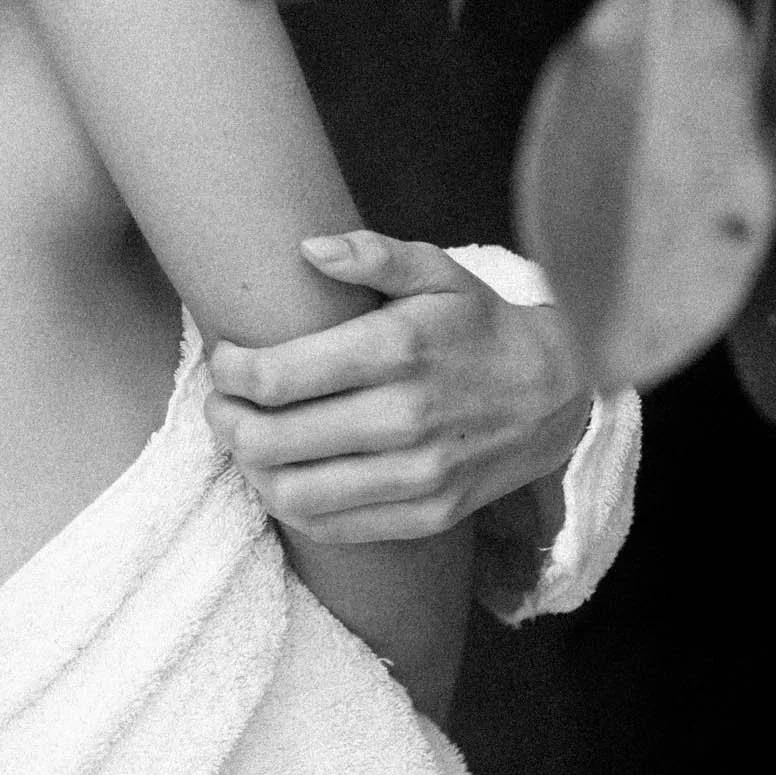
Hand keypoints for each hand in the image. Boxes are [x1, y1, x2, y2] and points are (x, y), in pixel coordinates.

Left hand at [201, 229, 592, 543]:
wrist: (556, 394)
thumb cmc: (479, 325)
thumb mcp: (437, 271)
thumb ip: (372, 255)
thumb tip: (307, 248)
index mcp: (398, 349)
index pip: (278, 376)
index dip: (230, 370)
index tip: (223, 359)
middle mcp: (405, 417)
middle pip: (272, 439)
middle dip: (225, 420)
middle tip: (219, 402)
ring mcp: (418, 474)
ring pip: (293, 491)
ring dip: (249, 468)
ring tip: (244, 440)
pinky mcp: (427, 515)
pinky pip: (331, 526)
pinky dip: (289, 504)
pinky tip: (283, 474)